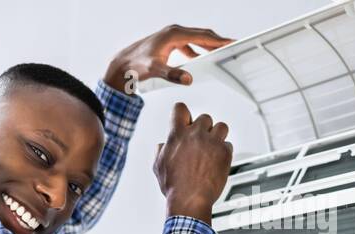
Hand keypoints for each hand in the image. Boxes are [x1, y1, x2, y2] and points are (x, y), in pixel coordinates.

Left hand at [105, 25, 232, 93]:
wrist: (122, 64)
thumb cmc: (136, 65)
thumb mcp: (155, 70)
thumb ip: (172, 74)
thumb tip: (188, 79)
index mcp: (174, 35)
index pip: (202, 36)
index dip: (218, 40)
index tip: (231, 43)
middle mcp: (173, 32)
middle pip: (202, 34)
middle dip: (217, 40)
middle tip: (232, 46)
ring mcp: (171, 36)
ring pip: (196, 38)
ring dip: (208, 44)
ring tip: (220, 51)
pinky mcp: (168, 42)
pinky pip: (188, 43)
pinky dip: (198, 48)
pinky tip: (200, 57)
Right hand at [154, 103, 231, 223]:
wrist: (190, 200)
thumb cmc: (174, 186)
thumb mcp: (159, 166)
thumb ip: (161, 150)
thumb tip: (163, 145)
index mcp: (177, 135)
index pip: (180, 109)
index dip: (182, 113)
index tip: (185, 119)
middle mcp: (196, 135)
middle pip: (205, 118)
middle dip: (203, 128)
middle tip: (201, 141)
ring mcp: (212, 143)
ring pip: (221, 126)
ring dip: (217, 135)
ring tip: (213, 147)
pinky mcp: (225, 153)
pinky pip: (228, 145)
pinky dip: (224, 151)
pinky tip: (218, 160)